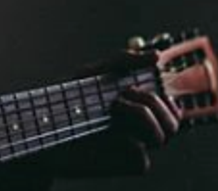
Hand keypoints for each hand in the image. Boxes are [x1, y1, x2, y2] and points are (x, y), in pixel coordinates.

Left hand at [50, 51, 182, 177]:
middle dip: (154, 101)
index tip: (147, 82)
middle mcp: (139, 128)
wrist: (45, 126)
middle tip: (125, 91)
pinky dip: (128, 141)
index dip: (169, 94)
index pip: (171, 105)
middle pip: (173, 121)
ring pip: (162, 136)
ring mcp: (133, 146)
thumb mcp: (95, 71)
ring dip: (143, 116)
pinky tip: (108, 133)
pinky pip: (142, 158)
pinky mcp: (123, 164)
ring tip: (115, 105)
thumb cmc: (68, 98)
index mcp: (138, 107)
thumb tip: (156, 54)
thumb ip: (124, 59)